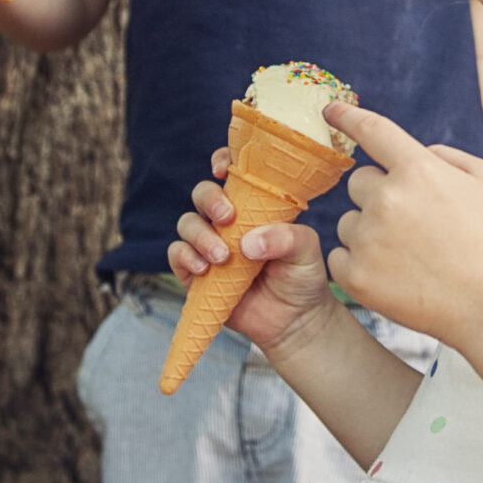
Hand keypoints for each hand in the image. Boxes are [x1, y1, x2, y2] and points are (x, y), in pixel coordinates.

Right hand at [169, 146, 342, 355]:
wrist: (295, 322)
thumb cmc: (303, 277)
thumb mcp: (306, 250)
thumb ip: (285, 237)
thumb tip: (247, 242)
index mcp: (254, 205)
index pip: (232, 172)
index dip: (222, 161)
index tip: (223, 168)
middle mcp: (228, 221)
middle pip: (202, 194)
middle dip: (210, 199)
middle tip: (228, 217)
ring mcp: (210, 245)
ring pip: (187, 223)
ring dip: (201, 236)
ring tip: (223, 257)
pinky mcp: (196, 273)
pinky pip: (177, 255)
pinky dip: (186, 257)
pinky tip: (205, 269)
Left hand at [323, 103, 482, 347]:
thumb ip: (448, 156)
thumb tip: (417, 152)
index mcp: (419, 169)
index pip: (373, 130)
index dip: (347, 116)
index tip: (330, 110)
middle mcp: (387, 199)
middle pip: (358, 182)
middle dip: (378, 196)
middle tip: (411, 224)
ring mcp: (369, 238)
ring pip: (348, 221)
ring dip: (368, 232)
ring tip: (409, 256)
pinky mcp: (356, 275)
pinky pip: (340, 256)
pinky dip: (359, 264)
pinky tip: (393, 275)